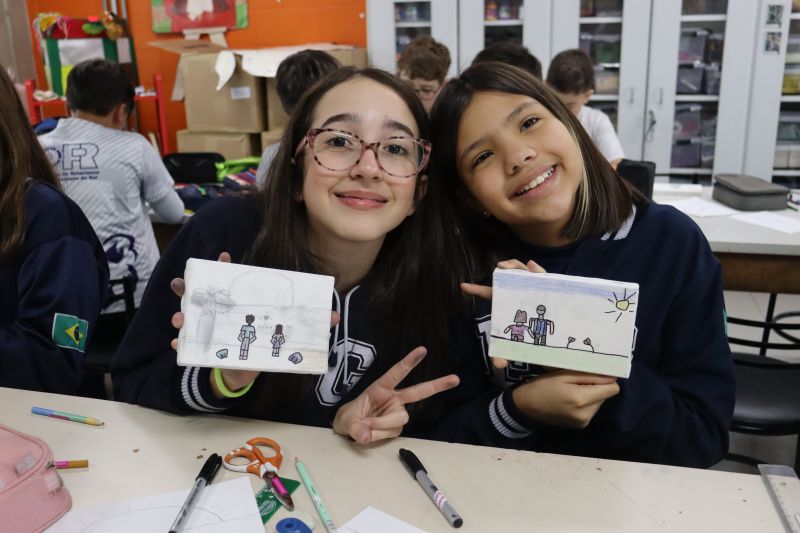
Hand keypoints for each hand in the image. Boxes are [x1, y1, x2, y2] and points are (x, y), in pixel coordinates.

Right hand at [168, 252, 340, 395]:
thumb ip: (307, 325)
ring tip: (179, 318)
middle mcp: (220, 312)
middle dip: (190, 289)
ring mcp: (207, 328)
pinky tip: (176, 346)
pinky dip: (180, 344)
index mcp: (240, 304)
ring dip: (182, 315)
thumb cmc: (265, 347)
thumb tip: (335, 318)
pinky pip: (186, 344)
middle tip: (183, 287)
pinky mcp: (201, 348)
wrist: (244, 373)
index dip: (224, 266)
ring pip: (189, 315)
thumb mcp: (284, 336)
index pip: (230, 279)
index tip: (221, 256)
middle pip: (202, 293)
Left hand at [332, 347, 458, 443]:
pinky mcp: (398, 426)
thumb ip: (355, 428)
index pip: (396, 373)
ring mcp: (398, 412)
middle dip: (438, 385)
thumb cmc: (350, 417)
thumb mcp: (347, 421)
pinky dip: (381, 435)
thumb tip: (366, 435)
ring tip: (366, 428)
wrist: (350, 428)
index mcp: (381, 387)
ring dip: (382, 426)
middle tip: (456, 379)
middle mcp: (394, 398)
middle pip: (419, 391)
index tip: (422, 350)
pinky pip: (393, 432)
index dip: (409, 362)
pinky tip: (372, 434)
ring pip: (400, 419)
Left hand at [461, 259, 545, 369]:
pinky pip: (543, 277)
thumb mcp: (514, 346)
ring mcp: (533, 290)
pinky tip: (532, 268)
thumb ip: (505, 353)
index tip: (463, 286)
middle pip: (510, 275)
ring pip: (524, 272)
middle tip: (501, 267)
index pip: (489, 294)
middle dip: (506, 266)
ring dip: (519, 266)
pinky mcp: (548, 290)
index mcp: (505, 304)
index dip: (476, 290)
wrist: (550, 342)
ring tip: (518, 266)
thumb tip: (498, 365)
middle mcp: (518, 293)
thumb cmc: (528, 339)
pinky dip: (538, 270)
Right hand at [512, 370, 619, 428]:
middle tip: (576, 382)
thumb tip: (612, 376)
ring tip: (572, 391)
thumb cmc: (542, 386)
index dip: (605, 380)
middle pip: (606, 396)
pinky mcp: (580, 426)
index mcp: (582, 399)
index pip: (612, 389)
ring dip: (590, 396)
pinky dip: (584, 404)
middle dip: (595, 387)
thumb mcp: (563, 375)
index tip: (592, 374)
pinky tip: (570, 401)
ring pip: (599, 403)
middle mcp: (587, 414)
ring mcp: (584, 422)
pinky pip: (591, 410)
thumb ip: (589, 375)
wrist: (526, 407)